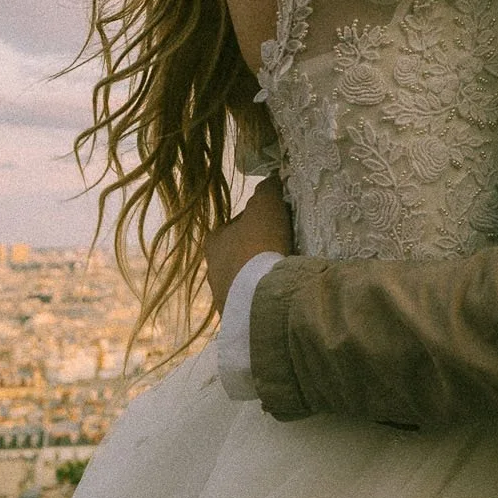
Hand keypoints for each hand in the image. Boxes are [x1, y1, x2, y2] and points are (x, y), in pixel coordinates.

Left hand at [204, 175, 293, 314]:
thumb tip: (272, 179)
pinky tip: (281, 292)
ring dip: (262, 274)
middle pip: (241, 252)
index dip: (260, 220)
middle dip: (259, 249)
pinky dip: (265, 294)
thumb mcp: (266, 207)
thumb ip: (268, 190)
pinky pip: (253, 300)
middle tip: (284, 248)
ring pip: (246, 278)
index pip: (238, 223)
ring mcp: (223, 297)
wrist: (259, 300)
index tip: (279, 222)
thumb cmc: (258, 246)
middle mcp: (212, 269)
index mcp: (213, 241)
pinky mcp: (236, 318)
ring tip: (285, 273)